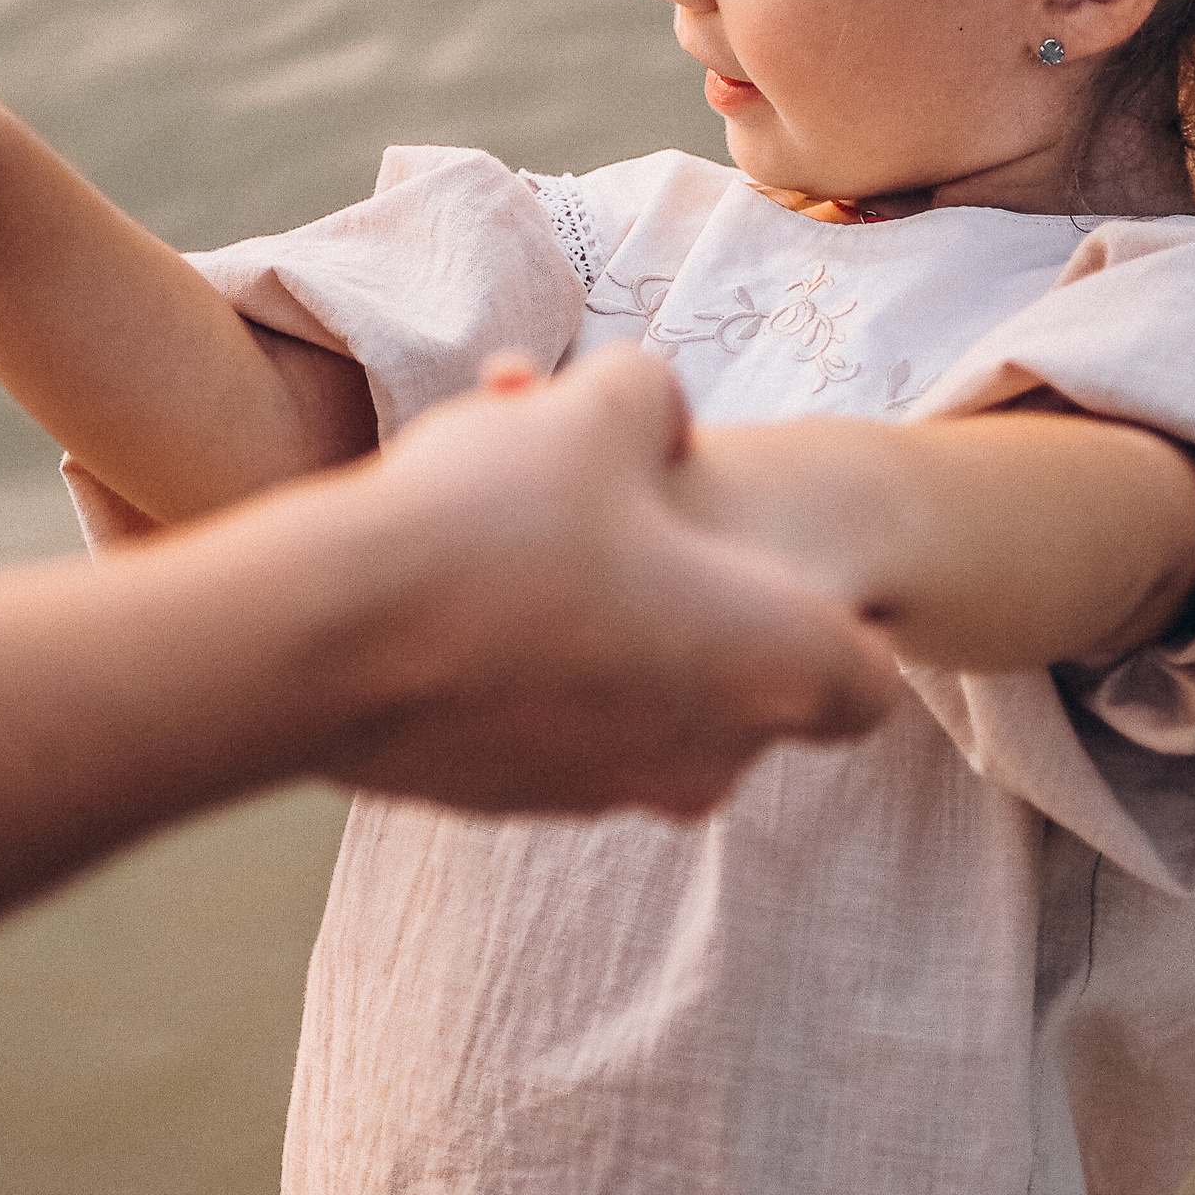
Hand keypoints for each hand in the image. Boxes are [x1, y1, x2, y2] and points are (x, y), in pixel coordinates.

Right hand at [321, 349, 901, 816]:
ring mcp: (603, 789)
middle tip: (603, 489)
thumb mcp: (596, 410)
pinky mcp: (509, 799)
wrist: (328, 643)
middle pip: (735, 670)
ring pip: (633, 684)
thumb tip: (646, 416)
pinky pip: (549, 710)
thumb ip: (650, 396)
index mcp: (773, 670)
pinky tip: (450, 562)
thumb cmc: (496, 526)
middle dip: (682, 577)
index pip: (866, 682)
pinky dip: (524, 648)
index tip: (764, 553)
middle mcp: (705, 755)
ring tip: (503, 499)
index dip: (838, 615)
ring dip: (594, 603)